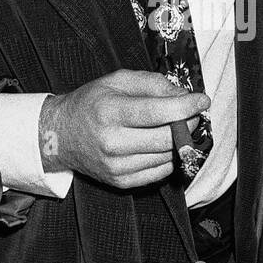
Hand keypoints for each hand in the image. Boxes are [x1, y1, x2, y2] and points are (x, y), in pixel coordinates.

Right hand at [39, 69, 208, 189]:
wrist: (60, 136)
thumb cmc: (92, 103)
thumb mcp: (117, 81)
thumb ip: (152, 83)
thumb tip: (183, 95)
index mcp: (110, 112)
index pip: (158, 113)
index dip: (186, 107)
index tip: (202, 101)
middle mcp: (112, 142)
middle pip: (167, 138)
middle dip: (187, 125)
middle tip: (191, 114)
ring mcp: (116, 166)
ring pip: (167, 157)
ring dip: (179, 142)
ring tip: (174, 128)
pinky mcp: (121, 182)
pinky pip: (160, 172)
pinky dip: (168, 158)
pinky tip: (160, 145)